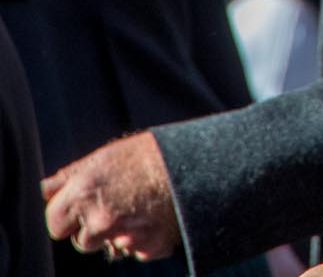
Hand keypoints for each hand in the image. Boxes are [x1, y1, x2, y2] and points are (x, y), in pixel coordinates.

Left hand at [42, 132, 179, 260]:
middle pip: (82, 242)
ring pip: (111, 247)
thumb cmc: (149, 154)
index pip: (55, 223)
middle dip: (95, 229)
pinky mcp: (152, 246)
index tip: (81, 208)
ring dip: (120, 236)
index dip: (68, 216)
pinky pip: (139, 250)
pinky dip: (146, 238)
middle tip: (117, 205)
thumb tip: (45, 189)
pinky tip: (156, 216)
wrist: (196, 161)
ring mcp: (127, 236)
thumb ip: (70, 176)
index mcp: (83, 194)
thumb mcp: (106, 156)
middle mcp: (101, 219)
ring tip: (139, 209)